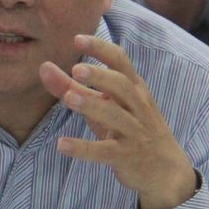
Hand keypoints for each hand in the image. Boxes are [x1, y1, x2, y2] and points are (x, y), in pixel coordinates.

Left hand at [40, 34, 196, 208]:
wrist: (165, 170)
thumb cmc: (130, 129)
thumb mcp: (105, 106)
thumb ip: (73, 87)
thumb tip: (44, 67)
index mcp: (134, 89)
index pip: (121, 62)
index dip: (100, 49)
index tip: (77, 38)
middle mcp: (137, 107)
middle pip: (122, 86)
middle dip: (100, 76)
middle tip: (76, 69)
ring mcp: (134, 132)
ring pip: (115, 117)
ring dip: (92, 106)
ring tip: (68, 98)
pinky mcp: (126, 157)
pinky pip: (105, 151)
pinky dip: (83, 149)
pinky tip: (62, 145)